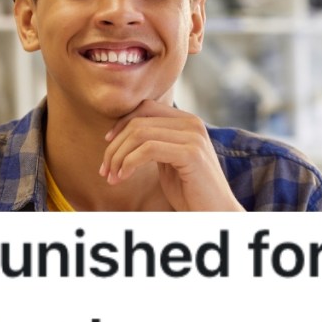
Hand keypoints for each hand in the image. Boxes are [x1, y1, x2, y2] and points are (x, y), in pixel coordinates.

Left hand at [99, 100, 244, 211]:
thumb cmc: (190, 192)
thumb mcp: (167, 161)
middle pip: (138, 121)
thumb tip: (120, 134)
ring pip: (139, 133)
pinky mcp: (191, 153)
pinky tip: (123, 176)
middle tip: (105, 171)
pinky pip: (147, 149)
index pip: (144, 108)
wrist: (216, 213)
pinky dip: (129, 162)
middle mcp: (191, 122)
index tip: (107, 145)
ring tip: (112, 177)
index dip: (121, 124)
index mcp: (186, 121)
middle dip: (114, 146)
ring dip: (118, 157)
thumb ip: (152, 143)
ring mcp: (193, 136)